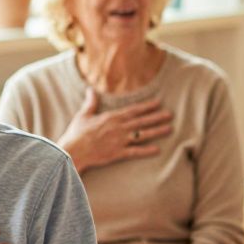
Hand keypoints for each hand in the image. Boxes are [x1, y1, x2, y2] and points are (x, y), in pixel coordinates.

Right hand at [58, 88, 172, 172]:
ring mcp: (119, 141)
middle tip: (171, 115)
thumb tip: (90, 89)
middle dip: (157, 117)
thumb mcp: (83, 114)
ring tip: (169, 129)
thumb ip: (90, 102)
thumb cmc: (76, 133)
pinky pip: (135, 152)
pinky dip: (146, 151)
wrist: (73, 151)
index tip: (159, 102)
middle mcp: (118, 128)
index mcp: (111, 117)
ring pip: (142, 135)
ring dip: (157, 131)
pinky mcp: (118, 153)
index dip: (147, 106)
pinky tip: (157, 150)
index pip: (133, 110)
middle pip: (142, 121)